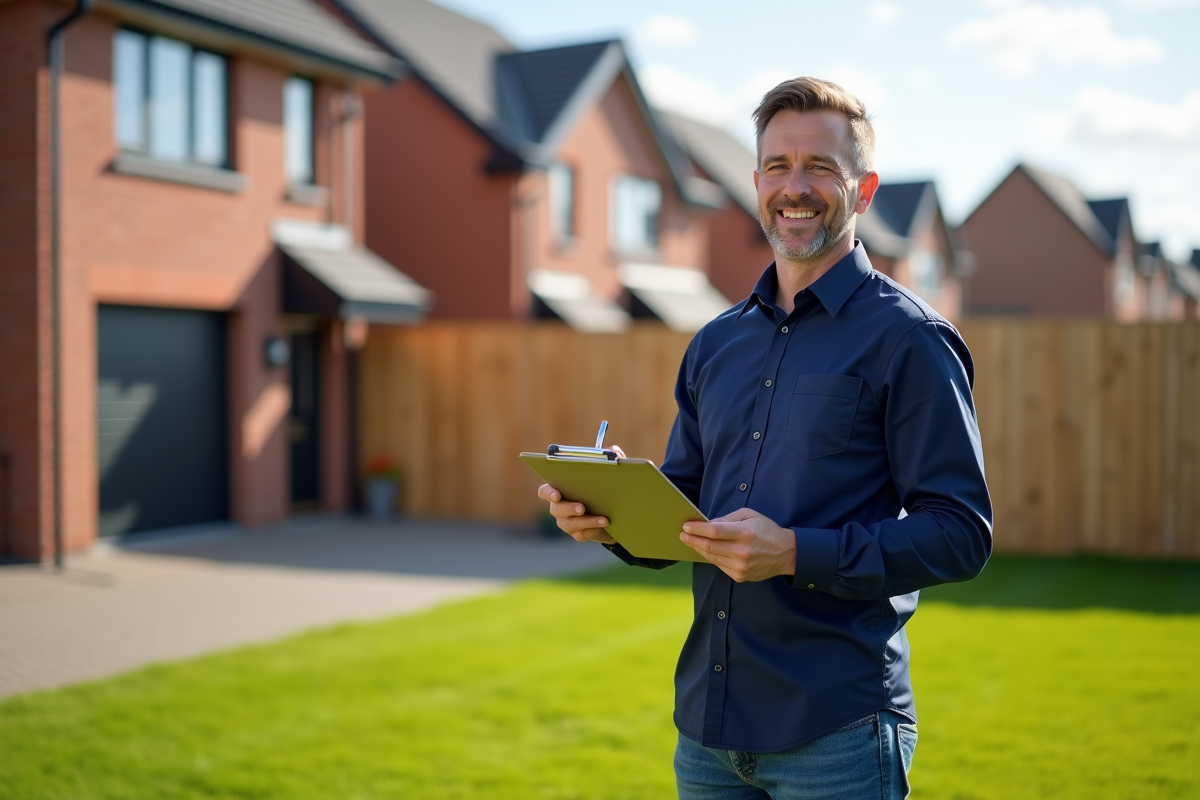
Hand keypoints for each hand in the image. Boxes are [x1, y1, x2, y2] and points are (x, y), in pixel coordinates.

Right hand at [536, 446, 625, 544]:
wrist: (617, 512)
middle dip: (568, 508)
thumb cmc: (606, 487)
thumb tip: (612, 450)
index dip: (548, 492)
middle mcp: (559, 506)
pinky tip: (605, 524)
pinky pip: (581, 534)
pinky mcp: (578, 533)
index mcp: (560, 489)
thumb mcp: (611, 472)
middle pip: (556, 509)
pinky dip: (593, 529)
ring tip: (603, 519)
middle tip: (582, 507)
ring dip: (586, 521)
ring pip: (569, 524)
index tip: (557, 494)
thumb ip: (610, 459)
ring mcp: (567, 522)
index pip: (545, 491)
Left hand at [680, 507, 796, 582]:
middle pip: (710, 546)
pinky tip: (706, 551)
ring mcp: (741, 566)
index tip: (686, 526)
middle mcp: (742, 551)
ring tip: (691, 542)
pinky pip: (720, 565)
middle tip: (683, 535)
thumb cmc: (767, 530)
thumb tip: (709, 524)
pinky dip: (711, 557)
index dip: (697, 529)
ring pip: (712, 557)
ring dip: (699, 549)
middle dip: (693, 540)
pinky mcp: (740, 576)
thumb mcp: (750, 515)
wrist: (786, 553)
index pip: (714, 531)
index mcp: (745, 533)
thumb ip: (728, 519)